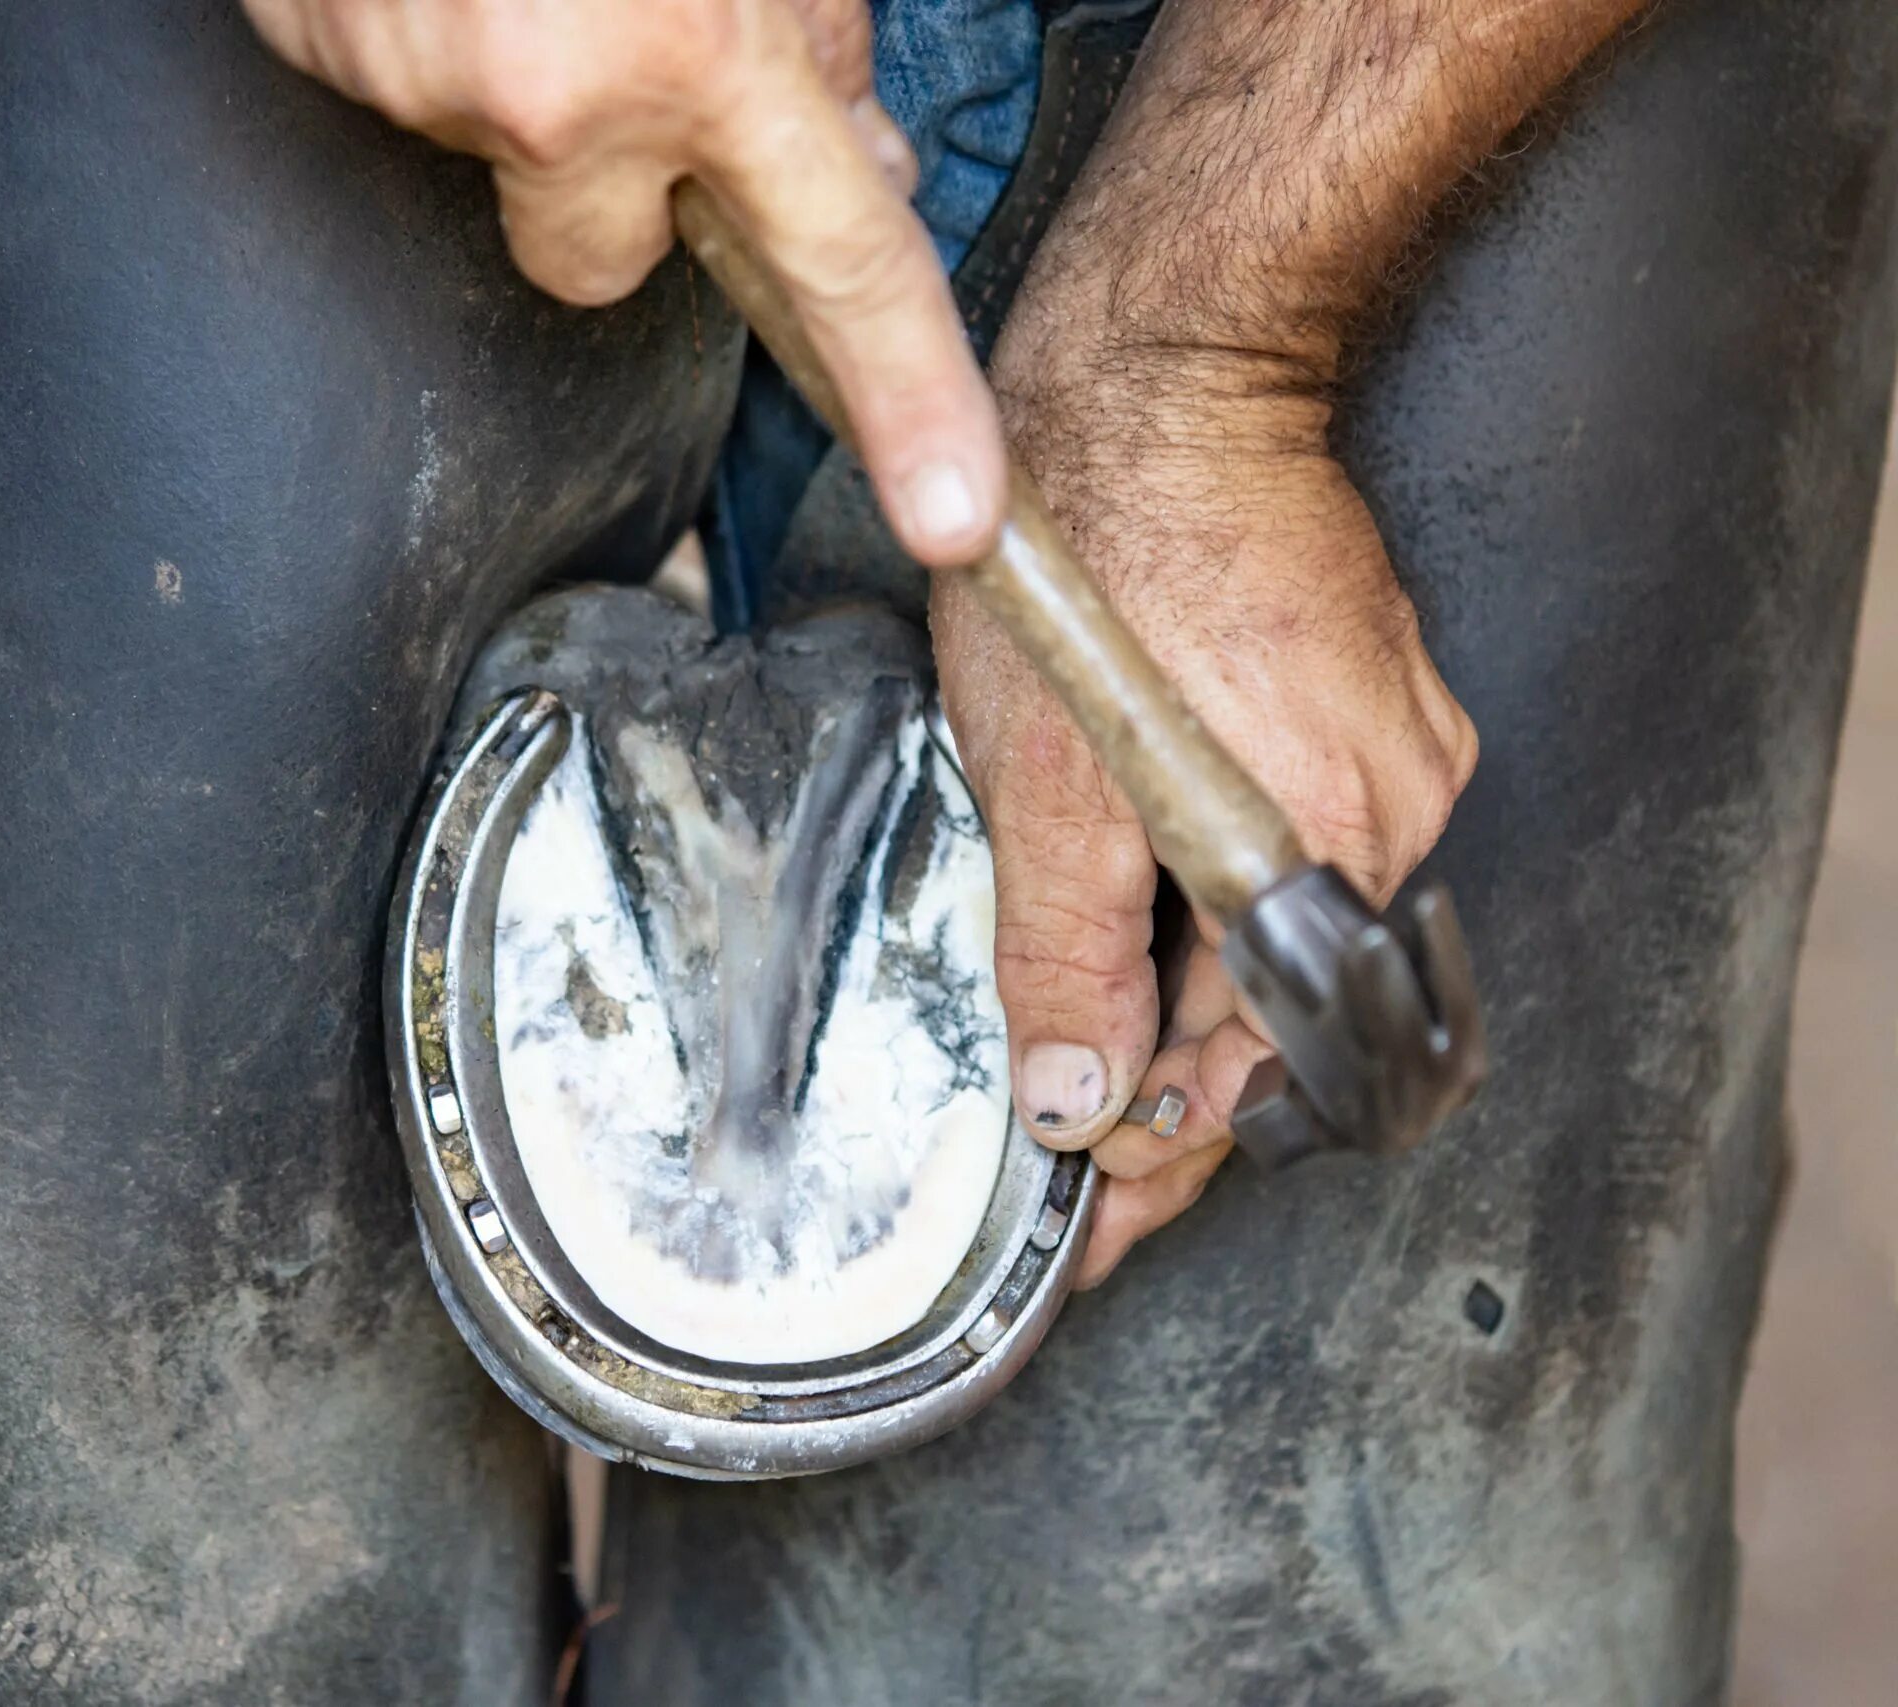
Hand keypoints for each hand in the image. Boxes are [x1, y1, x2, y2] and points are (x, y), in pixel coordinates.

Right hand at [242, 0, 1005, 564]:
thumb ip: (804, 35)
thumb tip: (847, 151)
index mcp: (703, 46)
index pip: (840, 253)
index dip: (909, 391)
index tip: (952, 512)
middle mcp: (559, 92)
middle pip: (603, 264)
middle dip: (613, 188)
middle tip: (605, 54)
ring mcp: (422, 84)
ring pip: (493, 168)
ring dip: (510, 89)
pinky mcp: (318, 47)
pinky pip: (393, 94)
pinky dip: (415, 34)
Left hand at [934, 278, 1479, 1287]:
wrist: (1167, 364)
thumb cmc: (1094, 542)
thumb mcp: (1041, 775)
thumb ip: (1063, 951)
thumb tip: (1079, 1104)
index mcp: (1314, 851)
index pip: (1241, 1076)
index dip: (1155, 1171)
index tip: (1089, 1241)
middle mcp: (1391, 818)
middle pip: (1272, 1015)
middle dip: (1168, 1097)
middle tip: (1079, 1176)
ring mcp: (1400, 755)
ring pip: (1285, 937)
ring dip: (1189, 1003)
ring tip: (1094, 1071)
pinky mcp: (1380, 704)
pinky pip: (1302, 853)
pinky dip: (1219, 909)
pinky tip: (1147, 926)